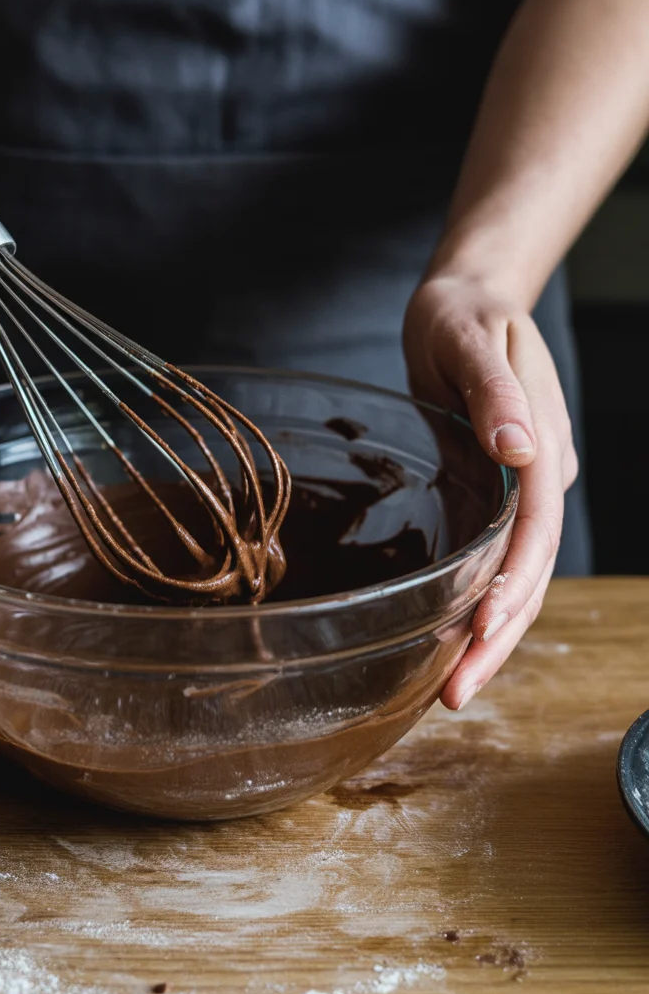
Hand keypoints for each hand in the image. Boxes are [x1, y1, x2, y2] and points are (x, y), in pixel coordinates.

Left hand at [403, 274, 577, 708]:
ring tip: (452, 688)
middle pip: (530, 570)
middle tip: (454, 694)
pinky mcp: (497, 494)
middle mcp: (539, 478)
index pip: (536, 532)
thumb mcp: (471, 339)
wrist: (467, 299)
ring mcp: (521, 491)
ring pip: (516, 576)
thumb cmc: (463, 314)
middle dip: (498, 636)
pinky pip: (495, 559)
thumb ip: (495, 394)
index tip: (479, 628)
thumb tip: (520, 450)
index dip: (513, 584)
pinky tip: (452, 639)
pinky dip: (478, 602)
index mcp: (542, 448)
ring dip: (490, 635)